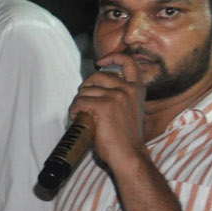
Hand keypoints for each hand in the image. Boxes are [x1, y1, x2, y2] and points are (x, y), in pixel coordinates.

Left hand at [72, 54, 146, 168]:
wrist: (128, 153)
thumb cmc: (126, 136)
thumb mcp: (130, 109)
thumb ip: (120, 95)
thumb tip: (97, 87)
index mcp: (137, 89)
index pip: (128, 62)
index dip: (113, 57)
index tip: (101, 62)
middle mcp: (128, 89)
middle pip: (97, 76)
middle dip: (86, 87)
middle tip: (83, 102)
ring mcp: (116, 96)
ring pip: (85, 91)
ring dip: (78, 102)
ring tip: (80, 114)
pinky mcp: (103, 106)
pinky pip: (79, 102)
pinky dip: (74, 110)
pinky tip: (77, 118)